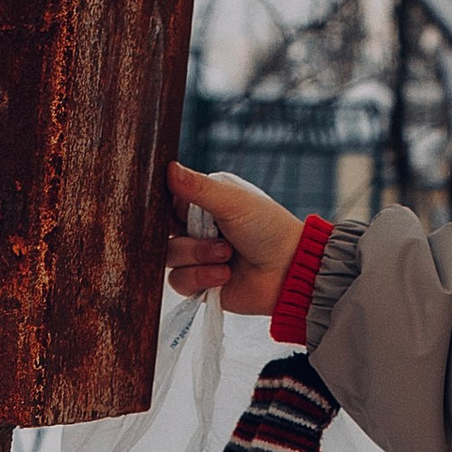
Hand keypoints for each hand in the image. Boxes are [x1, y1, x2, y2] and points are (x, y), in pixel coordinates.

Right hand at [167, 161, 307, 314]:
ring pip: (169, 257)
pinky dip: (201, 278)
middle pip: (162, 232)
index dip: (164, 208)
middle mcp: (197, 228)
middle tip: (218, 239)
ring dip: (198, 258)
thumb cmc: (269, 229)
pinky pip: (179, 282)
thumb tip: (168, 167)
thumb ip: (198, 188)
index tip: (176, 213)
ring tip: (227, 257)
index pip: (167, 200)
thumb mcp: (233, 202)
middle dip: (189, 238)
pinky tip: (225, 276)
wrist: (288, 272)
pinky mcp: (199, 284)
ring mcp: (197, 257)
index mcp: (204, 201)